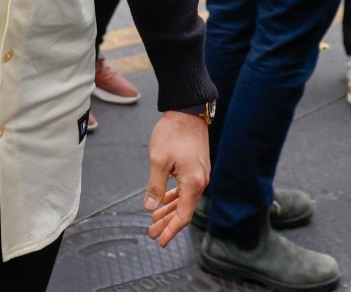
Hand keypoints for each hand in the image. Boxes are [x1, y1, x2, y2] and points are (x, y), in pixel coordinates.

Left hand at [142, 110, 210, 245]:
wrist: (187, 111)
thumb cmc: (174, 133)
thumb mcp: (158, 161)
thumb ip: (155, 186)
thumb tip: (150, 206)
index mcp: (194, 183)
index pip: (183, 215)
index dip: (171, 229)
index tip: (160, 240)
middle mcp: (201, 181)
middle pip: (184, 210)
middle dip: (167, 222)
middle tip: (152, 233)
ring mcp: (200, 174)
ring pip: (184, 199)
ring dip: (169, 210)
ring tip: (154, 219)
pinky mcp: (196, 168)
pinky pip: (185, 189)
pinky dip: (174, 196)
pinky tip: (164, 201)